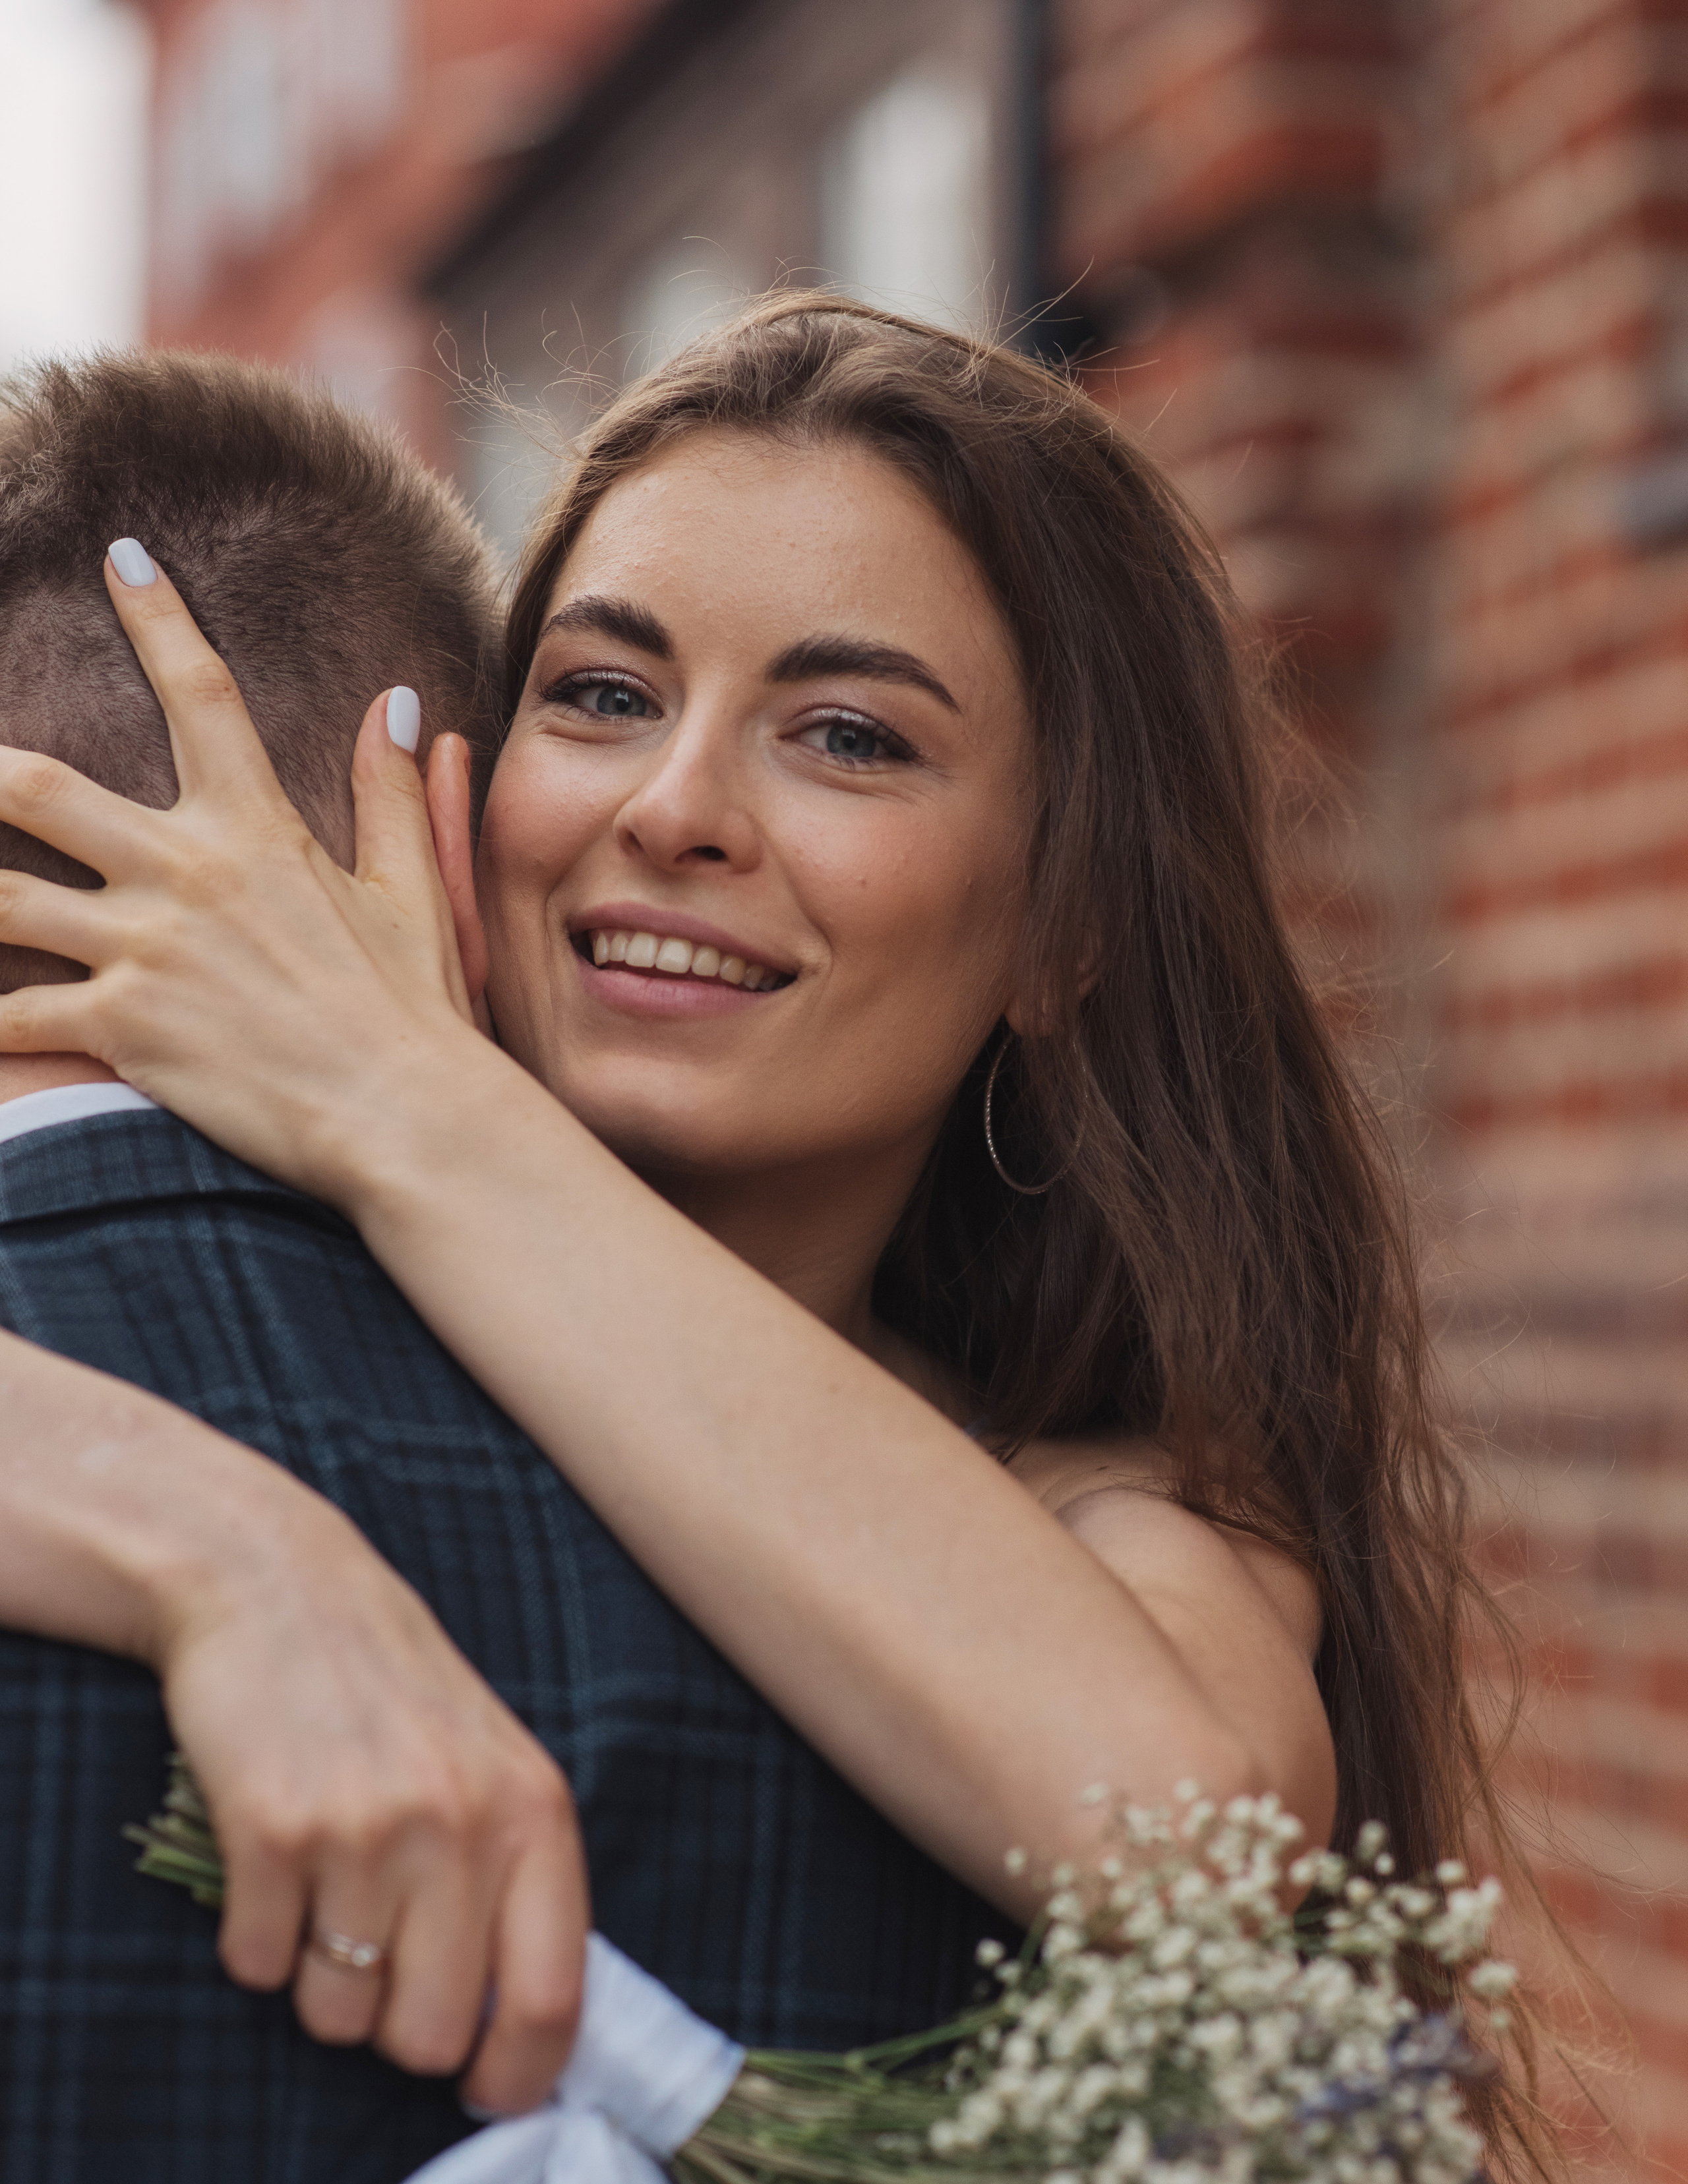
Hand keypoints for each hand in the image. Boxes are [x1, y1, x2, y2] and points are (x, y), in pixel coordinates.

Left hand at [0, 551, 492, 1206]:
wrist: (407, 1114)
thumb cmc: (412, 1008)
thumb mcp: (412, 889)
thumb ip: (390, 792)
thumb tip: (398, 701)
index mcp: (256, 830)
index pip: (202, 695)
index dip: (158, 617)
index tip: (121, 557)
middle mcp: (185, 874)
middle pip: (34, 789)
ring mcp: (146, 951)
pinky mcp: (122, 1030)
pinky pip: (12, 1020)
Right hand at [157, 1482, 587, 2113]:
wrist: (277, 1584)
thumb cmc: (390, 1687)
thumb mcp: (491, 1762)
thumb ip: (514, 1877)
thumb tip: (515, 2024)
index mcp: (534, 1811)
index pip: (552, 1997)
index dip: (522, 2073)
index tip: (490, 2087)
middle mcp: (460, 1823)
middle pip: (433, 2034)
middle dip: (396, 2022)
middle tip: (377, 1949)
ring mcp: (365, 1827)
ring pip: (338, 2015)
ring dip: (320, 1976)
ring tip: (323, 1881)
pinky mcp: (273, 1830)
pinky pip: (259, 1968)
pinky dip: (256, 1937)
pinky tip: (272, 1860)